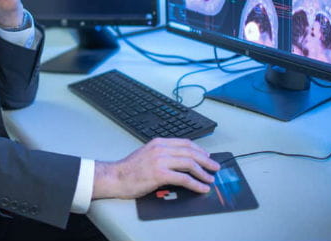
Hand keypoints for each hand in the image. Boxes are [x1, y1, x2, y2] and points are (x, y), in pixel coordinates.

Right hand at [92, 138, 220, 199]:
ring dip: (203, 172)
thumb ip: (163, 154)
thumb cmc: (130, 169)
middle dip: (206, 160)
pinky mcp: (160, 174)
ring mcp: (160, 160)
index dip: (199, 150)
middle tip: (215, 167)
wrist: (115, 177)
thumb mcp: (147, 154)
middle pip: (190, 152)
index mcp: (158, 142)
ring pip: (189, 163)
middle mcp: (161, 149)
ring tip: (210, 178)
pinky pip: (184, 178)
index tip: (207, 156)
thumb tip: (181, 161)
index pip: (185, 143)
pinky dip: (195, 183)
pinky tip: (201, 187)